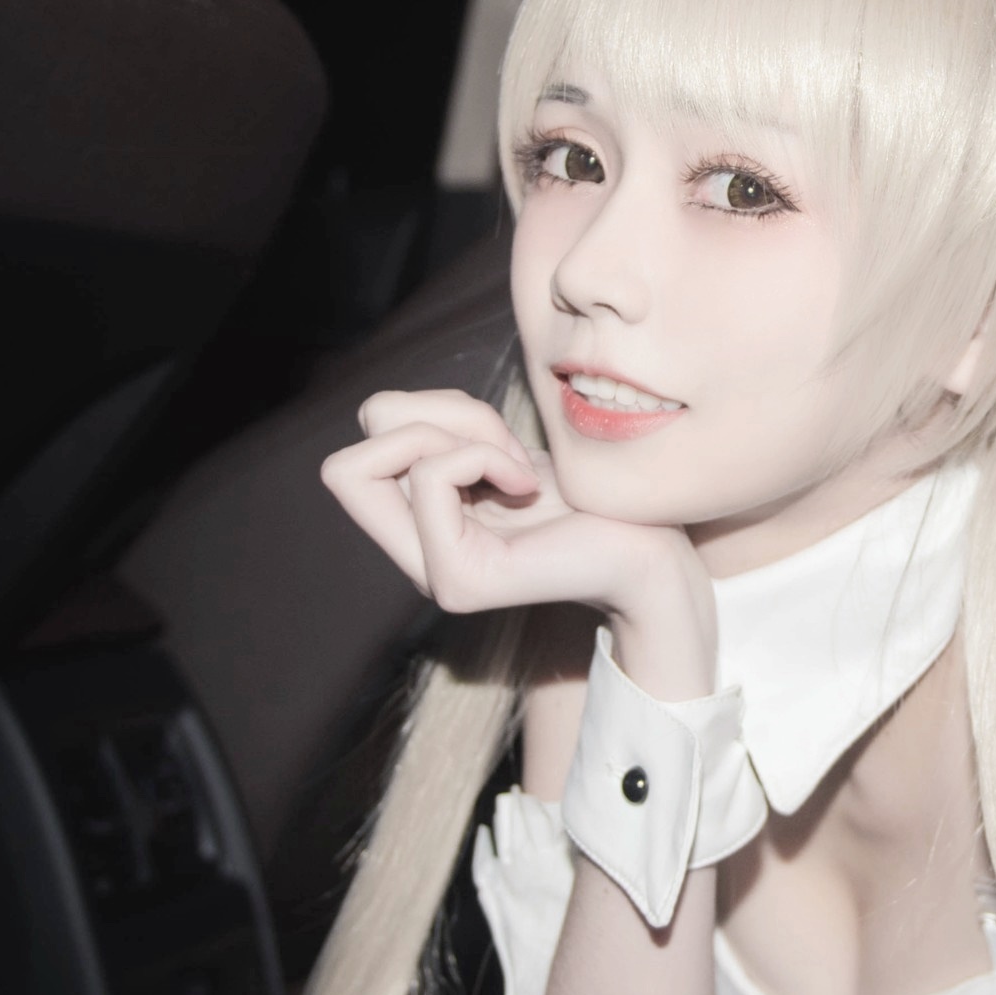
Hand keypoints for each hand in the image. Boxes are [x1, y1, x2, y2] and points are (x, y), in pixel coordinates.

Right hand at [322, 390, 715, 695]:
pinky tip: (528, 484)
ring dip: (461, 433)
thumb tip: (382, 414)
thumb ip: (437, 433)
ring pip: (380, 459)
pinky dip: (482, 453)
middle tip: (500, 447)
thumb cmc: (587, 495)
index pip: (349, 459)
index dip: (412, 421)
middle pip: (343, 464)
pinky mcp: (458, 581)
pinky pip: (432, 476)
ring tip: (520, 466)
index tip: (486, 437)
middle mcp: (414, 559)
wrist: (652, 547)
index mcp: (418, 531)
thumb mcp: (498, 447)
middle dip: (423, 425)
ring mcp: (431, 575)